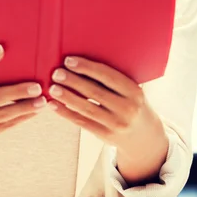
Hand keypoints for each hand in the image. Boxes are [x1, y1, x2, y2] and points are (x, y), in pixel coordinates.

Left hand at [48, 56, 167, 184]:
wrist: (144, 136)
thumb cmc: (131, 103)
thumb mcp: (131, 89)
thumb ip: (112, 79)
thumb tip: (80, 62)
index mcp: (134, 91)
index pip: (108, 76)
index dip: (87, 67)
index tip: (69, 60)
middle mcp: (127, 108)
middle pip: (95, 92)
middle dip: (73, 81)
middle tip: (56, 73)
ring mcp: (117, 124)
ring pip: (87, 109)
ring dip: (67, 98)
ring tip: (52, 88)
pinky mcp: (106, 136)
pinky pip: (83, 123)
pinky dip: (66, 113)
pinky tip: (54, 105)